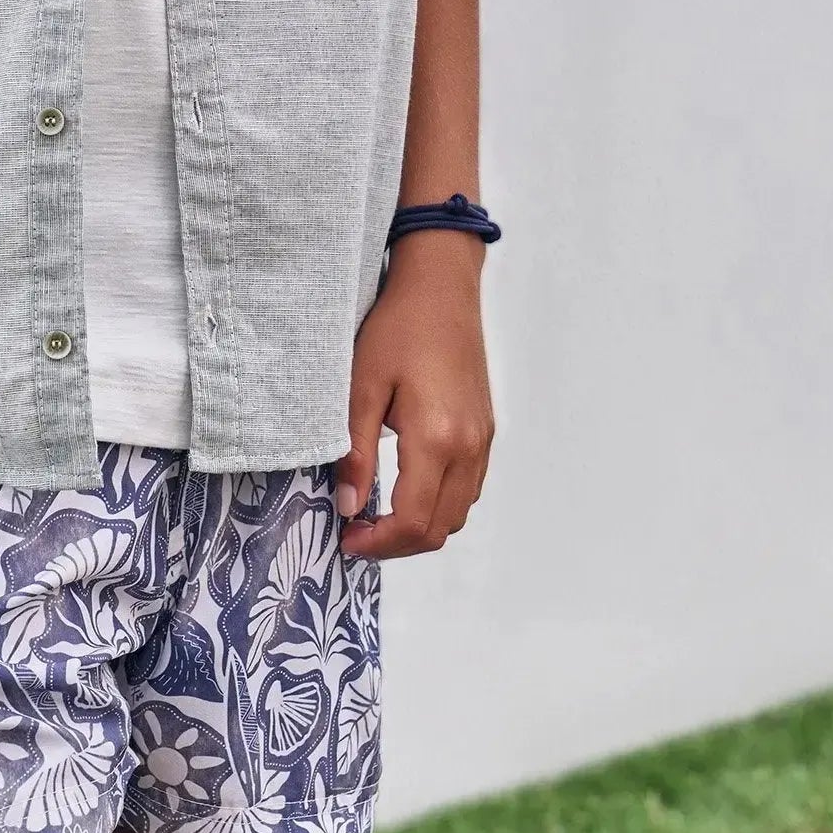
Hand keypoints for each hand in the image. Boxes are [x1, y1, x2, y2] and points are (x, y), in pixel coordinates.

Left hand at [335, 237, 493, 560]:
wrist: (441, 289)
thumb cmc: (397, 329)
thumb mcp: (361, 387)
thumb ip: (354, 451)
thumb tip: (348, 506)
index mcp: (437, 440)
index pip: (414, 522)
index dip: (378, 544)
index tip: (346, 540)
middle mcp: (469, 448)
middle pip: (440, 528)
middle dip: (397, 544)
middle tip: (357, 534)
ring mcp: (483, 440)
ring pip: (458, 513)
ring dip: (420, 526)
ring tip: (378, 514)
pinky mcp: (485, 430)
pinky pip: (468, 488)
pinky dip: (440, 504)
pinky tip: (407, 488)